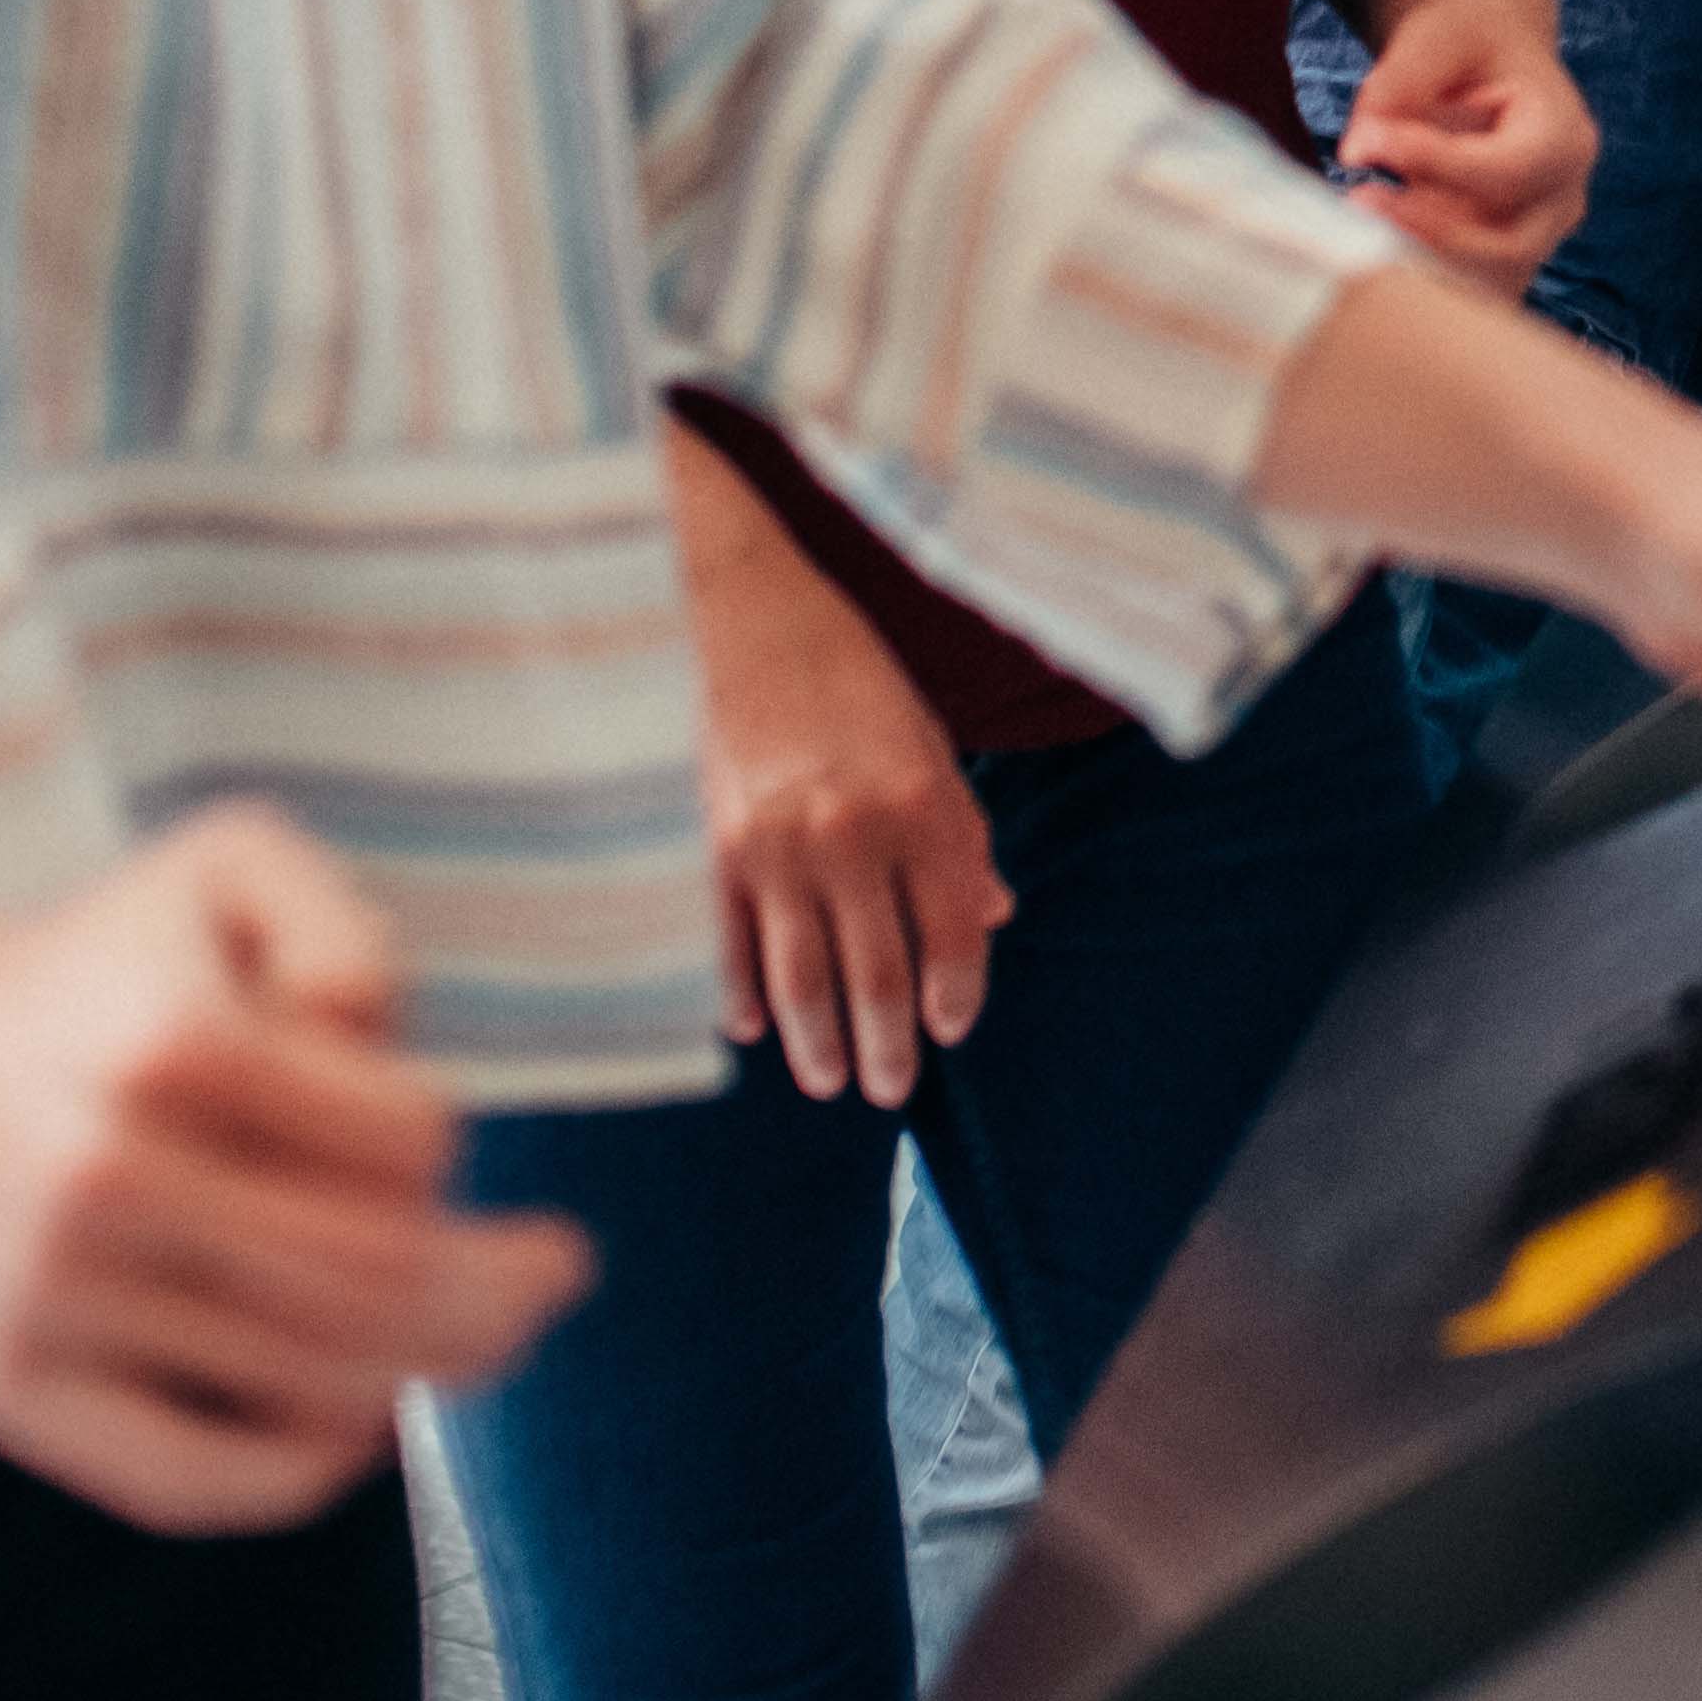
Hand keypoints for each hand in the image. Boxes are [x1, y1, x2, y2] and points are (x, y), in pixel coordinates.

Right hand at [0, 807, 591, 1534]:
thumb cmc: (94, 963)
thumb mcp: (225, 865)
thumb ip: (344, 929)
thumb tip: (385, 1059)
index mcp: (172, 1049)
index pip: (402, 1143)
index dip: (446, 1149)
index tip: (431, 1140)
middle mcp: (106, 1182)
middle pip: (372, 1280)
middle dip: (496, 1290)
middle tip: (555, 1275)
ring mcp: (54, 1303)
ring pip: (304, 1383)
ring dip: (424, 1371)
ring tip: (485, 1342)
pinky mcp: (11, 1396)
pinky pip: (191, 1480)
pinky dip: (302, 1471)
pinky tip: (362, 1426)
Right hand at [661, 414, 1007, 1104]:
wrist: (741, 611)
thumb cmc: (847, 672)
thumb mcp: (926, 738)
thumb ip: (959, 832)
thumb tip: (992, 916)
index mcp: (922, 804)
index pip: (954, 931)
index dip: (957, 992)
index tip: (951, 1028)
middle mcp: (854, 835)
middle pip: (879, 974)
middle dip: (888, 1046)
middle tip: (889, 1089)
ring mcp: (775, 847)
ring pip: (802, 978)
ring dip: (818, 1042)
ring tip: (829, 1080)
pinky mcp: (709, 847)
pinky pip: (726, 948)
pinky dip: (738, 996)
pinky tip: (752, 1028)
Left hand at [1334, 0, 1595, 296]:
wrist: (1487, 58)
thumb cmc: (1466, 41)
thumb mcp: (1436, 35)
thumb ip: (1397, 83)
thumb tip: (1355, 150)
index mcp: (1565, 135)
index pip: (1506, 171)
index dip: (1435, 163)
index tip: (1368, 141)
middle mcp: (1562, 197)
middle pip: (1507, 246)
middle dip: (1428, 230)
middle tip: (1357, 199)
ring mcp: (1537, 238)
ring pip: (1486, 284)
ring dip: (1420, 262)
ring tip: (1358, 224)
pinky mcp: (1503, 263)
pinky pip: (1468, 296)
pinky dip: (1423, 284)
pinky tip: (1372, 249)